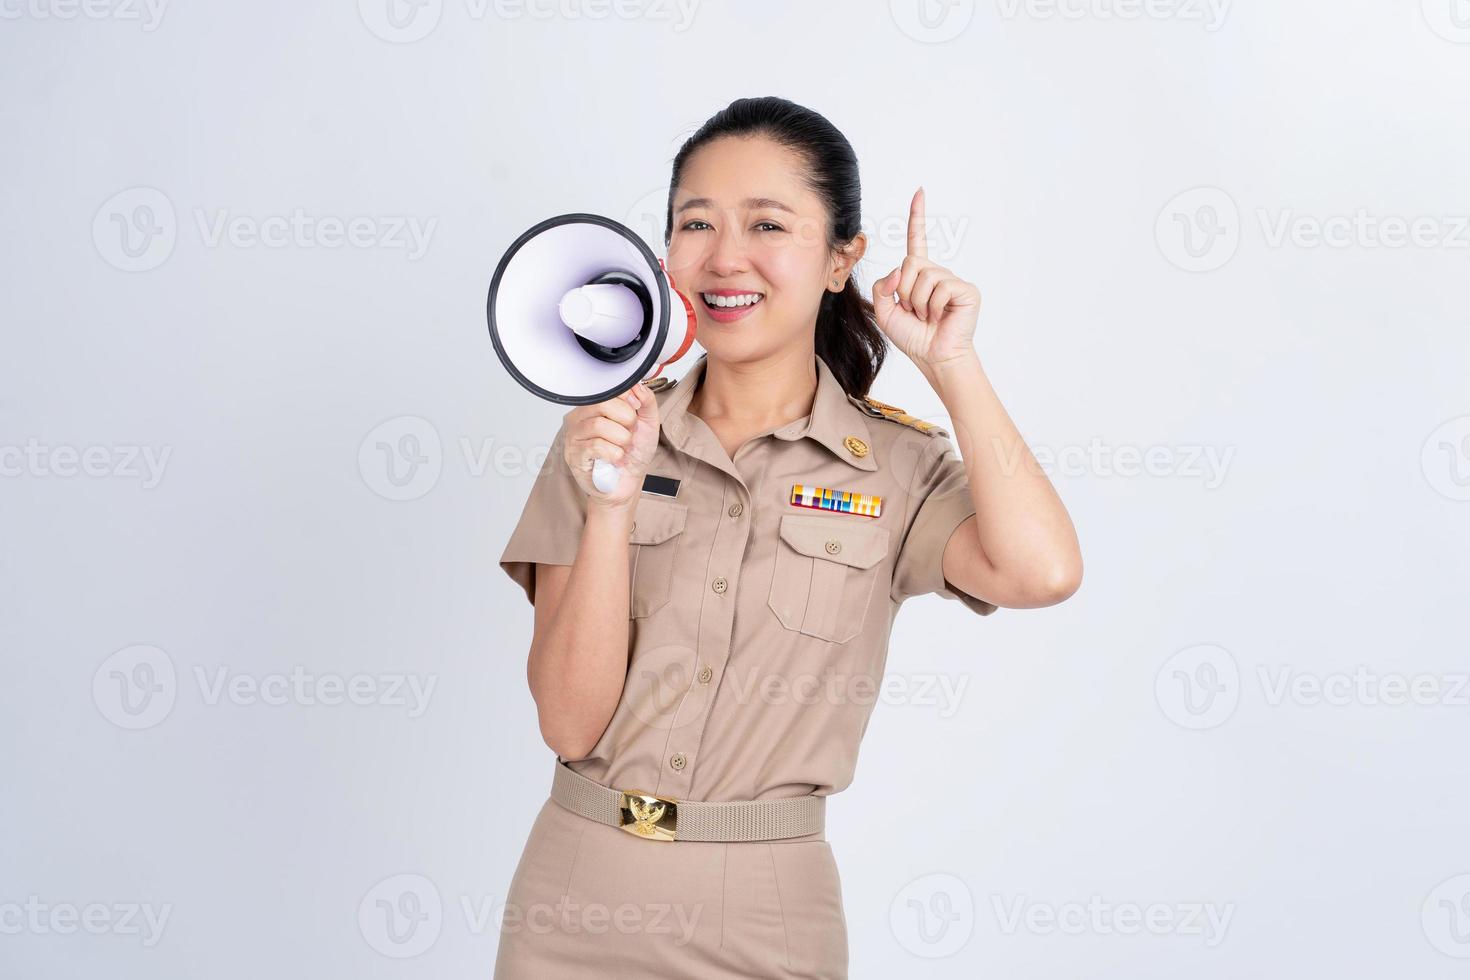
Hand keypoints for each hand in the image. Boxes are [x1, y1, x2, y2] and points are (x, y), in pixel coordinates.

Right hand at [562, 381, 660, 507]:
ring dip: (622, 439)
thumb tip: (637, 385)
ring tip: (623, 448)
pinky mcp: (574, 455)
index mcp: (595, 406)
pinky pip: (596, 446)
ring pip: (599, 425)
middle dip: (627, 420)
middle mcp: (580, 417)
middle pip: (603, 403)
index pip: (607, 388)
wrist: (627, 483)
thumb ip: (646, 401)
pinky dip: (614, 453)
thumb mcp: (647, 423)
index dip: (627, 398)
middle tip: (630, 434)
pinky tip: (617, 459)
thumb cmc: (633, 454)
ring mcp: (574, 436)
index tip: (636, 411)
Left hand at [871, 187, 980, 371]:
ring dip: (918, 303)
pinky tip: (941, 318)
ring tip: (928, 317)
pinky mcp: (966, 290)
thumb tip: (897, 272)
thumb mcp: (884, 312)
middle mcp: (937, 273)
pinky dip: (934, 307)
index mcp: (919, 275)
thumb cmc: (913, 337)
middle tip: (915, 313)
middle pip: (909, 264)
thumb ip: (881, 288)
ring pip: (923, 278)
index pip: (917, 241)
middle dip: (905, 292)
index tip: (919, 193)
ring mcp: (953, 280)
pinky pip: (940, 288)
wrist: (934, 357)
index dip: (917, 217)